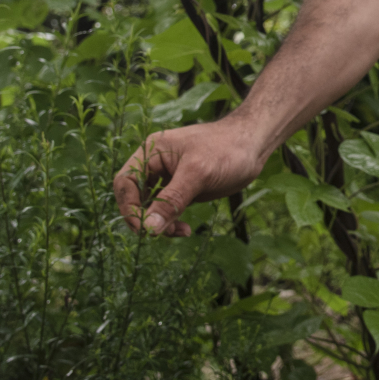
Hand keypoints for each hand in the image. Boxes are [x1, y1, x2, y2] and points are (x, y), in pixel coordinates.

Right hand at [113, 119, 266, 235]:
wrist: (253, 145)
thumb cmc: (227, 150)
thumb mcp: (198, 174)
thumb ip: (172, 200)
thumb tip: (148, 228)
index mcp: (151, 152)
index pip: (125, 182)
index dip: (128, 207)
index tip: (143, 228)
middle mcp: (155, 165)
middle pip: (134, 197)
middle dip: (145, 219)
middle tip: (160, 234)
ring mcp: (169, 178)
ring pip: (150, 208)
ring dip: (160, 224)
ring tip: (181, 231)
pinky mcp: (182, 190)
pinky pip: (167, 211)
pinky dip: (172, 223)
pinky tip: (186, 229)